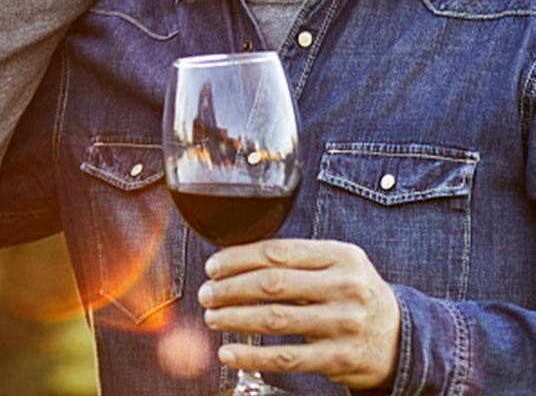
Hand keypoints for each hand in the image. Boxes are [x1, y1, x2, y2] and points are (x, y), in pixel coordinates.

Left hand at [197, 238, 399, 389]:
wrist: (402, 337)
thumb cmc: (353, 292)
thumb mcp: (337, 263)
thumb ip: (298, 258)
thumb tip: (236, 257)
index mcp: (340, 255)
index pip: (278, 252)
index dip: (238, 258)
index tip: (213, 266)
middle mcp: (344, 286)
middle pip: (273, 284)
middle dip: (231, 288)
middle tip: (206, 293)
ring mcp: (344, 323)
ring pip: (276, 319)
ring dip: (235, 318)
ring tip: (212, 317)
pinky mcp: (340, 357)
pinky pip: (287, 358)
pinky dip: (253, 356)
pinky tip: (229, 353)